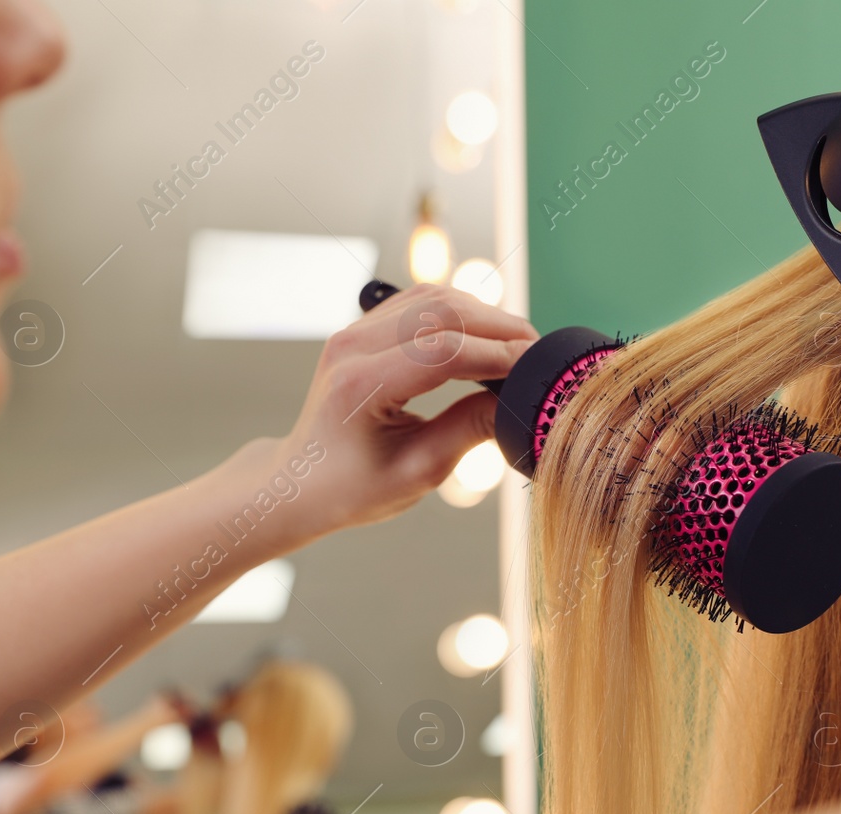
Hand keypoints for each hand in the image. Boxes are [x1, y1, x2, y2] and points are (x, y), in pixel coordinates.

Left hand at [255, 283, 539, 542]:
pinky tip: (487, 335)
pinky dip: (461, 312)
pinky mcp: (364, 328)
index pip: (442, 352)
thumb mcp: (418, 472)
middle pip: (441, 311)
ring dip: (483, 315)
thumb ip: (468, 432)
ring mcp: (355, 331)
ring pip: (434, 297)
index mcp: (361, 385)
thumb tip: (515, 402)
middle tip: (538, 354)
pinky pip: (421, 302)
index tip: (534, 369)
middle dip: (498, 328)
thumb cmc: (351, 488)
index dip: (496, 356)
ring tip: (518, 345)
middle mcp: (353, 346)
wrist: (302, 481)